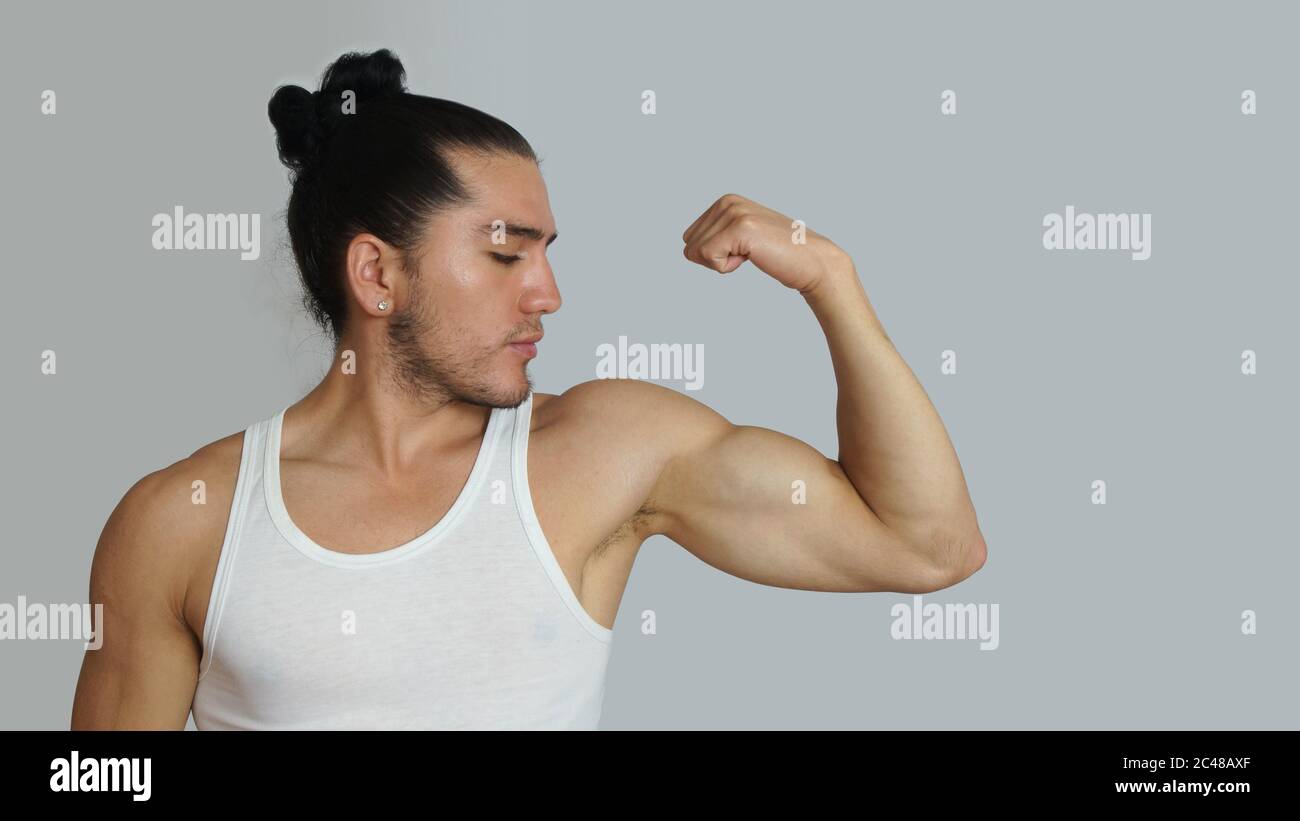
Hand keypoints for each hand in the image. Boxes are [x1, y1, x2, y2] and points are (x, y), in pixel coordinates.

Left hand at [680, 193, 849, 293]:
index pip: (689, 239)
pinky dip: (728, 267)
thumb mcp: (741, 238)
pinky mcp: (740, 228)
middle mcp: (727, 201)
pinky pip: (709, 258)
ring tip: (754, 253)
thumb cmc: (779, 254)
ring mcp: (734, 212)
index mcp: (725, 201)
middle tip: (750, 253)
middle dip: (716, 259)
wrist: (812, 261)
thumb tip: (685, 247)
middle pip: (689, 246)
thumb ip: (716, 235)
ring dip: (724, 263)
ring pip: (697, 253)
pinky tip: (753, 257)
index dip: (713, 254)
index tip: (743, 249)